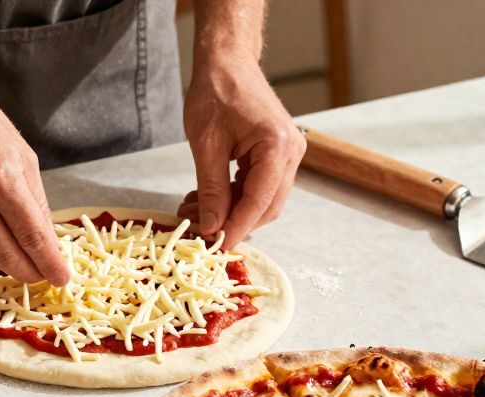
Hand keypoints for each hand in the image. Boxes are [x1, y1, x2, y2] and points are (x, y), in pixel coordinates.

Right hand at [0, 87, 69, 284]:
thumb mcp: (20, 153)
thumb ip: (36, 200)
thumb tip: (47, 241)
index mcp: (1, 178)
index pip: (32, 236)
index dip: (49, 263)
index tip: (61, 279)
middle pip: (7, 256)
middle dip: (29, 272)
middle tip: (41, 275)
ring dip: (3, 259)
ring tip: (13, 249)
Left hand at [181, 57, 304, 247]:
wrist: (227, 62)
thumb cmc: (216, 92)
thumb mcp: (206, 145)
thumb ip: (212, 189)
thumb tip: (213, 226)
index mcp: (278, 146)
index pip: (260, 201)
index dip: (237, 227)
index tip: (216, 246)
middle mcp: (291, 152)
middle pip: (266, 206)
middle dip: (232, 222)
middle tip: (200, 232)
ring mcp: (287, 154)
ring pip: (261, 199)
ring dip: (229, 211)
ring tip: (194, 211)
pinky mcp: (275, 154)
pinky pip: (257, 186)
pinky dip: (232, 196)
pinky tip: (205, 199)